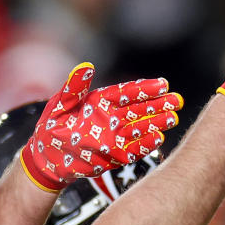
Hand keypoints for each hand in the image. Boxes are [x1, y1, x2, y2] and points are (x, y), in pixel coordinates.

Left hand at [21, 63, 181, 191]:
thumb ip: (74, 87)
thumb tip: (86, 66)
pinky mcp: (114, 156)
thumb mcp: (59, 104)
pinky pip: (133, 149)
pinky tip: (159, 139)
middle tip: (177, 101)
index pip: (127, 93)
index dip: (145, 89)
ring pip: (140, 128)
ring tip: (173, 118)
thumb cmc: (52, 126)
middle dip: (158, 105)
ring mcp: (115, 137)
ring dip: (156, 124)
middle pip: (139, 109)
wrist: (46, 158)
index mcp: (102, 101)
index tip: (163, 84)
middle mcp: (113, 118)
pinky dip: (145, 145)